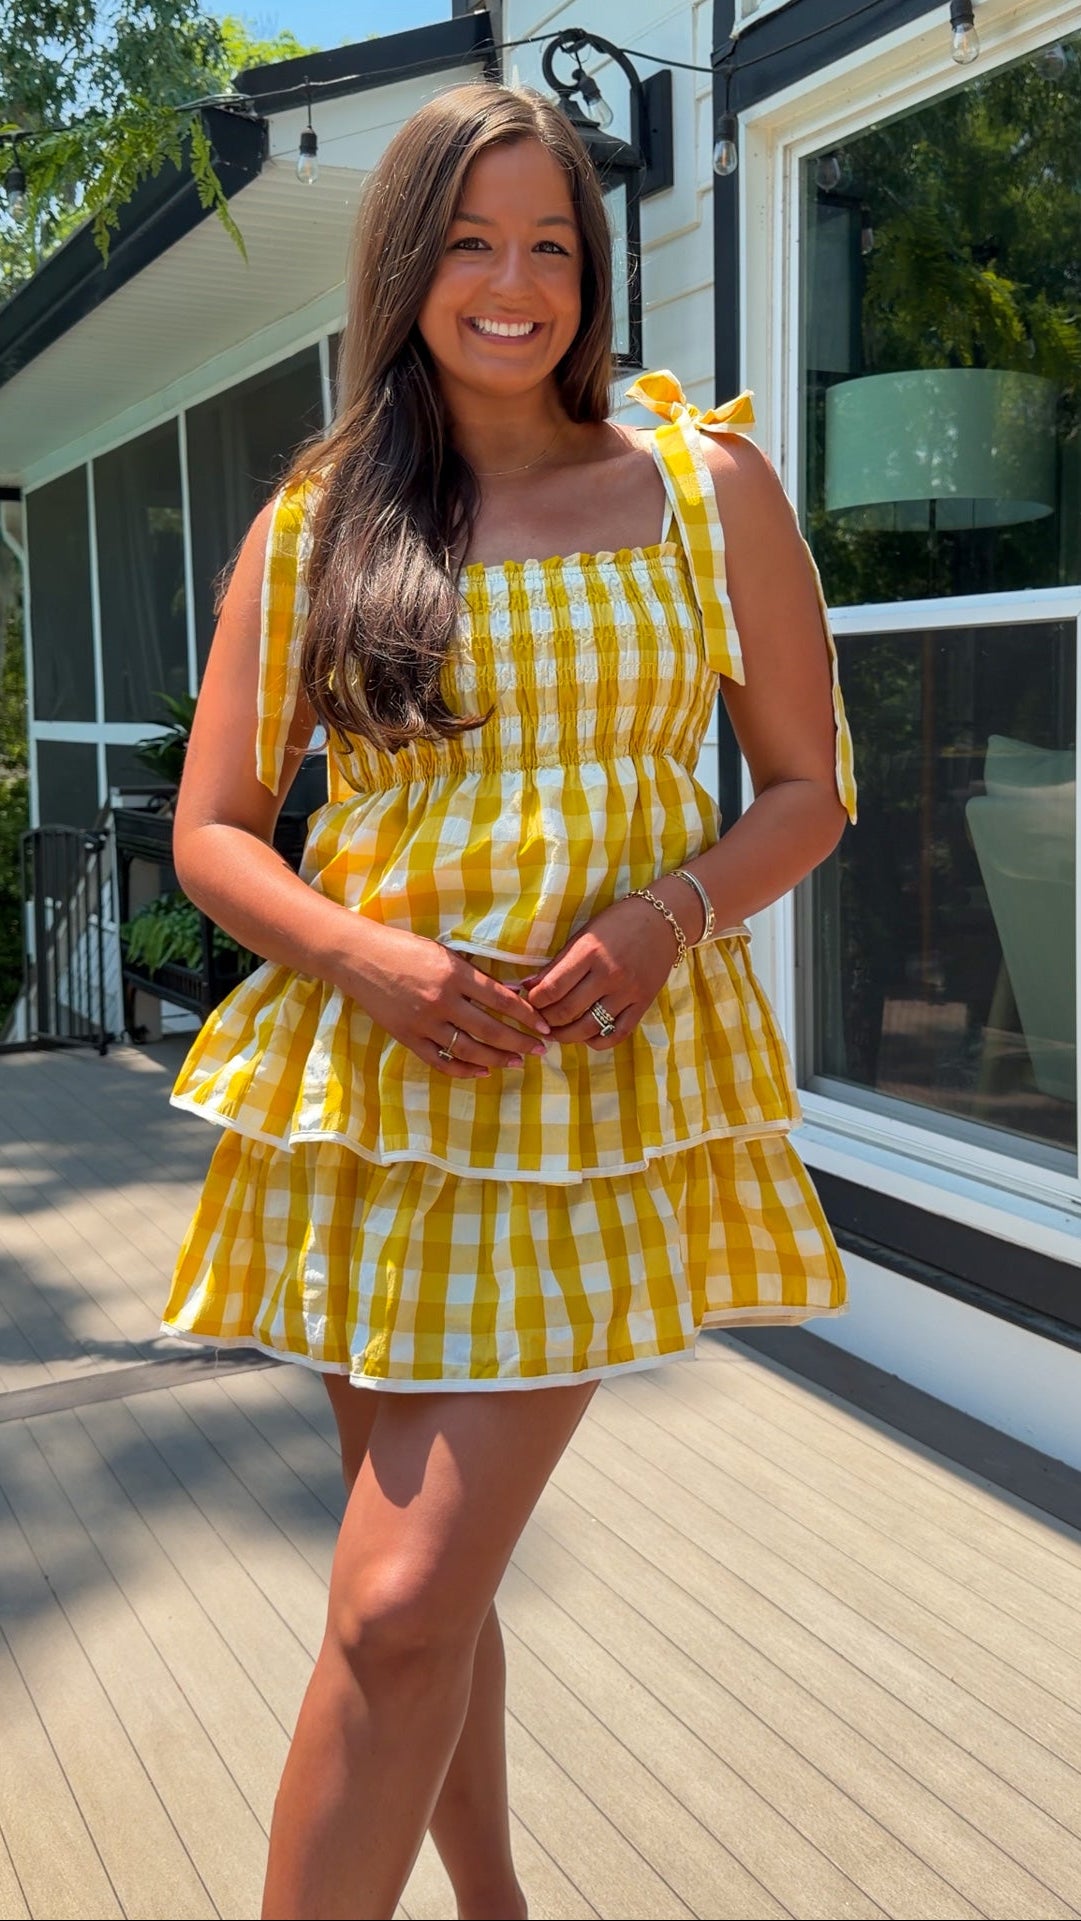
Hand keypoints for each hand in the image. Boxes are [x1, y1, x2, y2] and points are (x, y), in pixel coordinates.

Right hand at [340, 924, 550, 1077]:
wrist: (358, 957)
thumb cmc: (405, 948)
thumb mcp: (444, 952)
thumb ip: (476, 975)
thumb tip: (513, 992)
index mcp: (454, 974)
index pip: (502, 1000)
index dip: (527, 1016)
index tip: (544, 1027)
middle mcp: (442, 1000)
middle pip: (491, 1030)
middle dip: (520, 1043)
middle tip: (540, 1051)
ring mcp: (423, 1022)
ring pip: (469, 1050)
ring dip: (498, 1059)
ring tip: (517, 1062)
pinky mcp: (407, 1037)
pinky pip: (441, 1061)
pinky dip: (464, 1070)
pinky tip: (483, 1071)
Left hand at [522, 892, 687, 1048]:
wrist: (663, 921)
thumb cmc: (617, 923)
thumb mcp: (583, 935)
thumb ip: (557, 964)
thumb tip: (527, 987)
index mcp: (589, 952)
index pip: (552, 989)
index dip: (534, 1002)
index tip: (530, 1002)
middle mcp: (609, 974)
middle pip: (566, 1012)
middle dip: (545, 1020)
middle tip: (539, 1019)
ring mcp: (628, 992)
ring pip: (589, 1028)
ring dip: (566, 1036)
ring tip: (555, 1033)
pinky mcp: (643, 1004)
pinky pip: (617, 1034)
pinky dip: (597, 1042)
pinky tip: (586, 1037)